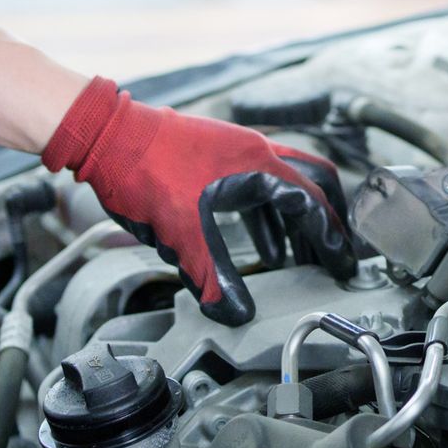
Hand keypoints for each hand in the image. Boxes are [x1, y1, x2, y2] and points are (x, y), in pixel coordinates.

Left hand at [42, 78, 354, 324]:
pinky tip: (258, 244)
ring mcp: (237, 148)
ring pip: (286, 185)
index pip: (312, 205)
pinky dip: (267, 215)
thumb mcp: (180, 234)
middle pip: (315, 184)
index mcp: (258, 167)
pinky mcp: (219, 153)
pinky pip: (259, 184)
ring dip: (293, 223)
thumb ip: (212, 276)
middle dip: (327, 223)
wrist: (105, 135)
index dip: (331, 240)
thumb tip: (233, 312)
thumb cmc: (141, 170)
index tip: (342, 266)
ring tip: (294, 260)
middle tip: (333, 254)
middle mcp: (256, 151)